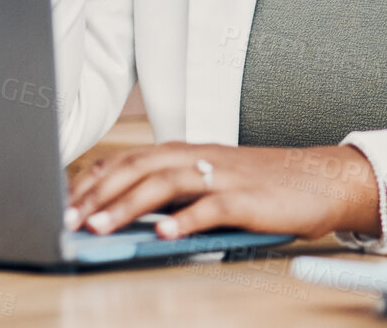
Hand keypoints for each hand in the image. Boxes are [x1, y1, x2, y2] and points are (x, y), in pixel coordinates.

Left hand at [65, 141, 386, 240]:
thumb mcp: (210, 180)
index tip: (66, 200)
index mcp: (185, 152)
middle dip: (98, 193)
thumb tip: (129, 216)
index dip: (93, 179)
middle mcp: (198, 158)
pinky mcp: (245, 199)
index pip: (127, 159)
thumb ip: (174, 192)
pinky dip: (183, 220)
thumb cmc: (263, 185)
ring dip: (127, 206)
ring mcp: (221, 177)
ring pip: (164, 184)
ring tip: (100, 227)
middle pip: (137, 167)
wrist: (320, 179)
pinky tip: (161, 233)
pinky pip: (209, 208)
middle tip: (70, 219)